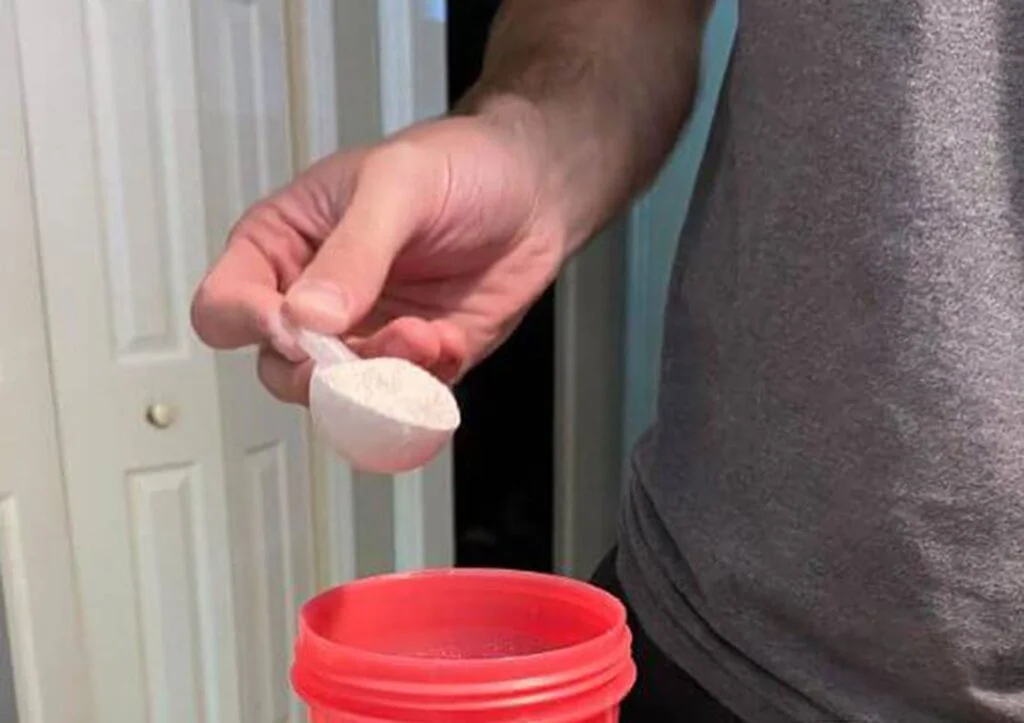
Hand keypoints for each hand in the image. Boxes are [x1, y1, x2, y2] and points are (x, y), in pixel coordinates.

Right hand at [191, 113, 565, 403]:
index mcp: (283, 246)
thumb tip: (307, 317)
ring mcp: (364, 337)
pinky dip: (423, 387)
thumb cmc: (458, 165)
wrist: (534, 190)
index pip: (224, 307)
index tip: (300, 324)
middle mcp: (314, 301)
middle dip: (323, 372)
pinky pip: (401, 402)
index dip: (251, 325)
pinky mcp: (414, 364)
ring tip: (424, 337)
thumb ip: (352, 251)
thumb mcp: (397, 186)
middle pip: (278, 370)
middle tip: (364, 352)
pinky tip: (447, 340)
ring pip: (340, 398)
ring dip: (381, 382)